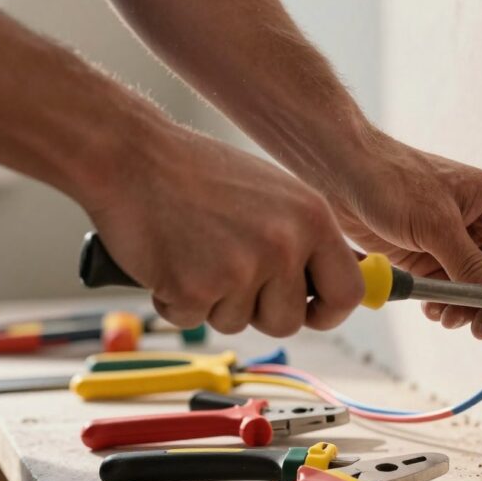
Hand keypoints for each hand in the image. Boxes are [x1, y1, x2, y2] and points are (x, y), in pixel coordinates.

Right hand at [79, 125, 362, 336]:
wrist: (133, 157)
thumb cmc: (199, 174)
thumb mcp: (277, 195)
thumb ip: (307, 239)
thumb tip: (340, 283)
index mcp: (313, 219)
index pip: (348, 291)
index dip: (329, 312)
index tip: (311, 312)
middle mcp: (285, 245)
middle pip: (288, 321)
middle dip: (258, 312)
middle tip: (228, 274)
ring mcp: (241, 269)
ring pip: (238, 323)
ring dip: (213, 303)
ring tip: (195, 251)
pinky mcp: (196, 288)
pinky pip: (192, 320)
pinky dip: (174, 300)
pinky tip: (167, 258)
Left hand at [325, 134, 481, 338]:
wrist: (340, 173)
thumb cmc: (391, 179)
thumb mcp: (435, 224)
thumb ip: (470, 264)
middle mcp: (480, 223)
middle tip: (479, 330)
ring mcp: (452, 242)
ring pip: (474, 288)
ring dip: (465, 309)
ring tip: (447, 318)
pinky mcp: (427, 256)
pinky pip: (446, 289)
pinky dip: (443, 304)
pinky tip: (432, 309)